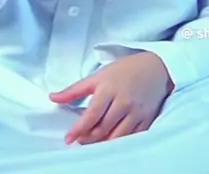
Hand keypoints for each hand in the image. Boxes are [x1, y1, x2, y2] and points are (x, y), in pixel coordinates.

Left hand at [49, 52, 172, 144]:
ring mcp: (136, 112)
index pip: (91, 114)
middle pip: (102, 128)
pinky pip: (131, 138)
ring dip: (102, 142)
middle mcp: (123, 101)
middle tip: (79, 139)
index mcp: (109, 88)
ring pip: (116, 136)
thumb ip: (75, 89)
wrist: (155, 68)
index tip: (68, 138)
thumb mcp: (98, 75)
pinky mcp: (146, 119)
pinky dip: (119, 142)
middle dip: (88, 137)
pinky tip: (111, 140)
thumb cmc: (124, 70)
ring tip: (92, 140)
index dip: (78, 128)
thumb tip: (53, 98)